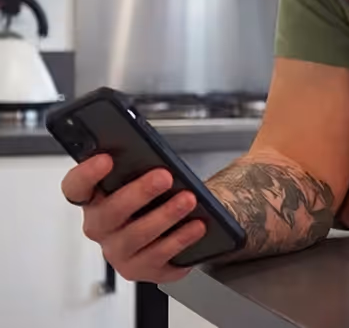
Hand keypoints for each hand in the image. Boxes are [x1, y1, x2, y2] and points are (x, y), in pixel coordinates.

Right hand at [61, 154, 206, 282]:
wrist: (179, 221)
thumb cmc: (157, 194)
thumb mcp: (147, 174)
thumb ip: (142, 164)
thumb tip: (155, 155)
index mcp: (95, 198)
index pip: (76, 187)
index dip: (86, 174)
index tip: (106, 159)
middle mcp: (101, 228)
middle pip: (108, 214)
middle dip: (138, 194)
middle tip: (164, 177)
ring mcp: (119, 252)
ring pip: (136, 238)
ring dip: (164, 216)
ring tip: (188, 200)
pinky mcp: (142, 269)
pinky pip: (159, 258)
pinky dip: (180, 240)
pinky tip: (196, 226)